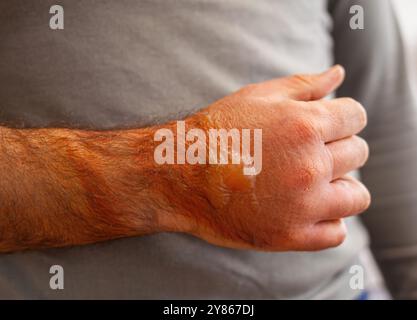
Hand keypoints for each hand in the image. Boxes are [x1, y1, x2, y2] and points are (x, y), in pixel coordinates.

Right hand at [171, 66, 369, 250]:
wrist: (179, 176)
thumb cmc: (217, 132)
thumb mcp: (257, 97)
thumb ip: (304, 84)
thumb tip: (339, 74)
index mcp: (304, 125)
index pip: (356, 117)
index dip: (340, 119)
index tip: (323, 127)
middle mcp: (310, 166)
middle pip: (357, 153)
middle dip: (337, 149)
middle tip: (305, 154)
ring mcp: (302, 205)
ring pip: (356, 196)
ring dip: (339, 187)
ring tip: (311, 183)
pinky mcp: (291, 236)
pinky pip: (336, 233)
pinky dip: (327, 221)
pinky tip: (305, 209)